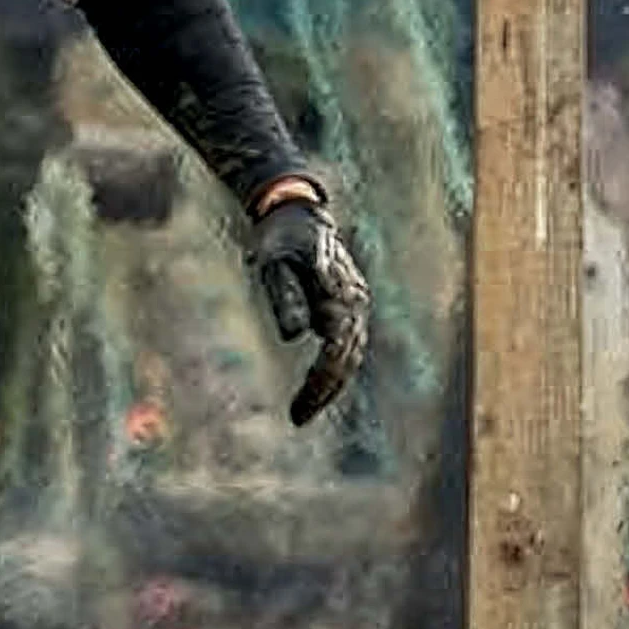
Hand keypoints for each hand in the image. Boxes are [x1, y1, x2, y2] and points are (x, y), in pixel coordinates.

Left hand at [246, 188, 369, 425]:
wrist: (296, 212)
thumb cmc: (280, 235)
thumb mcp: (272, 261)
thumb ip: (284, 296)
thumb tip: (294, 337)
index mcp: (342, 295)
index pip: (337, 351)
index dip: (320, 381)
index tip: (300, 405)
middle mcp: (357, 303)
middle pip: (348, 358)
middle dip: (325, 390)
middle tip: (297, 416)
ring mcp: (356, 305)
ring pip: (351, 355)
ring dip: (330, 384)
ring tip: (302, 409)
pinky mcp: (348, 306)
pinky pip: (346, 344)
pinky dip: (333, 367)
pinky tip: (315, 387)